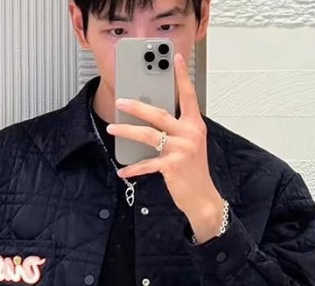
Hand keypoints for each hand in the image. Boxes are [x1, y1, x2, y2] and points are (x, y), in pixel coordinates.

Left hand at [106, 52, 220, 220]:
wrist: (202, 197)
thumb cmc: (193, 171)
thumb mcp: (189, 145)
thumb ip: (176, 131)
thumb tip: (151, 121)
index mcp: (195, 125)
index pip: (188, 95)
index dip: (182, 76)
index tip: (175, 58)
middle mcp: (189, 134)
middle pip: (160, 113)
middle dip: (137, 106)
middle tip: (121, 101)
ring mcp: (181, 150)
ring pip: (149, 135)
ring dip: (128, 131)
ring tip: (113, 129)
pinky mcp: (172, 166)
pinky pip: (147, 164)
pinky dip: (133, 168)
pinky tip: (123, 170)